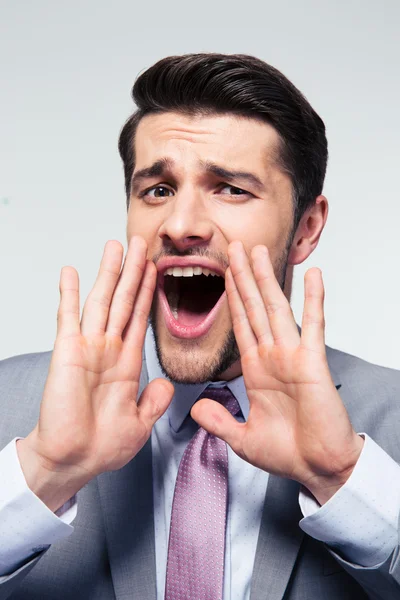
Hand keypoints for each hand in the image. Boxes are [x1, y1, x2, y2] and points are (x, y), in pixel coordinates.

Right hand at [18, 236, 173, 510]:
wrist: (74, 461)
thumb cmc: (102, 447)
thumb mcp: (140, 423)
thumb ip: (155, 401)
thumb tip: (165, 384)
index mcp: (127, 364)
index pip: (141, 318)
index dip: (149, 292)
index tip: (156, 269)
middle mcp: (108, 350)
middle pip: (124, 301)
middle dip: (133, 271)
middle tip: (140, 243)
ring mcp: (88, 348)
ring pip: (101, 301)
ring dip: (108, 273)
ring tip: (115, 247)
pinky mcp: (67, 352)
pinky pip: (68, 317)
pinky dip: (68, 294)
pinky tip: (70, 272)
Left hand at [192, 241, 362, 503]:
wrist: (319, 468)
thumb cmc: (288, 453)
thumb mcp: (243, 438)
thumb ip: (219, 421)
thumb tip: (196, 409)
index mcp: (255, 370)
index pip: (239, 325)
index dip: (230, 298)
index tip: (222, 273)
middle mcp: (272, 357)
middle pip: (253, 307)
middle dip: (242, 277)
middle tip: (234, 246)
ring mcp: (293, 356)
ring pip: (276, 308)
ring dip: (266, 279)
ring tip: (258, 251)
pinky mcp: (313, 362)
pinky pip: (313, 326)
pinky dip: (314, 300)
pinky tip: (314, 275)